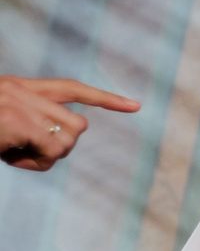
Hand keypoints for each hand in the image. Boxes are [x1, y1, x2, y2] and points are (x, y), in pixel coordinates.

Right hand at [0, 77, 139, 170]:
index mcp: (20, 87)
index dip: (103, 98)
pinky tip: (8, 156)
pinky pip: (49, 152)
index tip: (135, 105)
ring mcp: (18, 103)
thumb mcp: (3, 123)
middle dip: (61, 145)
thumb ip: (31, 124)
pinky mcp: (14, 121)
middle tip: (28, 151)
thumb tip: (59, 147)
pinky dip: (32, 163)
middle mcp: (21, 89)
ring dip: (43, 157)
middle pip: (77, 124)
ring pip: (66, 141)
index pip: (71, 88)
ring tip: (12, 153)